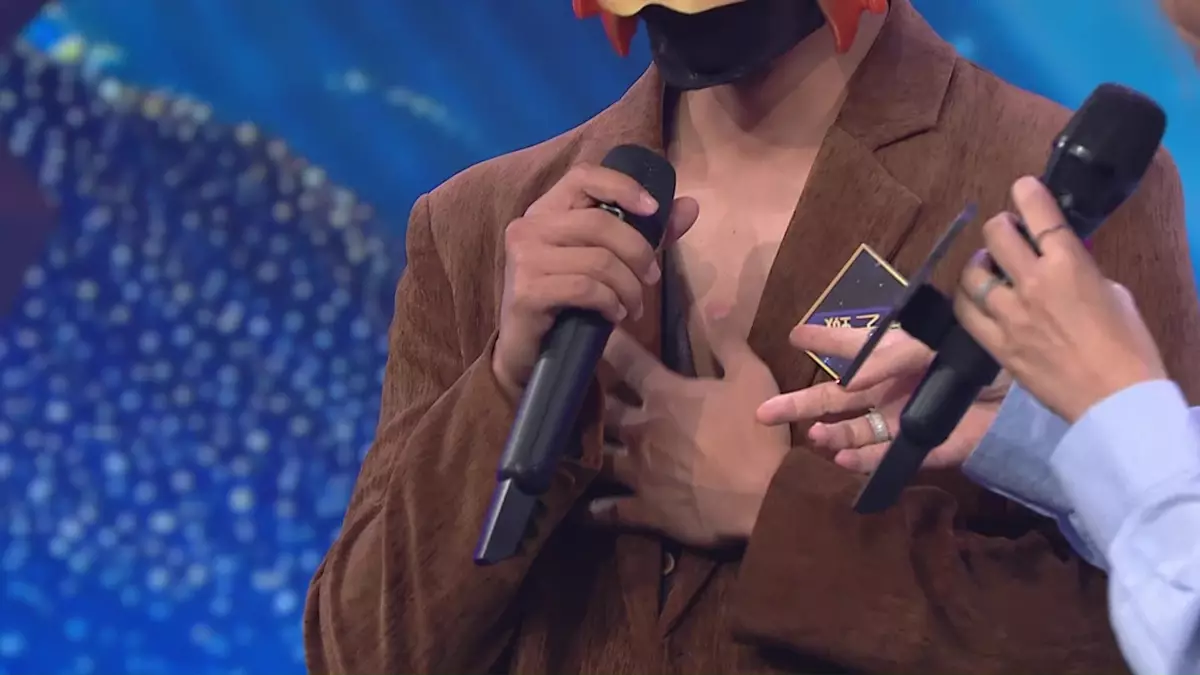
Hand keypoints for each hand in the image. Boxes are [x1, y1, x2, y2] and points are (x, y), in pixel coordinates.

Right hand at [493, 162, 700, 397]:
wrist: (529, 354)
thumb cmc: (568, 302)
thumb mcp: (607, 262)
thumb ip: (646, 233)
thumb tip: (690, 206)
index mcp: (546, 210)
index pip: (583, 176)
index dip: (622, 186)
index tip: (654, 210)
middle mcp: (528, 227)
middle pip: (599, 223)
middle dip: (639, 253)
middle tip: (652, 280)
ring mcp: (523, 258)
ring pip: (598, 260)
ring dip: (629, 287)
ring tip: (633, 306)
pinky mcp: (527, 291)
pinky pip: (586, 289)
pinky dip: (610, 302)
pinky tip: (614, 315)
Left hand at [587, 313, 789, 545]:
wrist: (762, 498)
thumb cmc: (756, 434)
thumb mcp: (753, 378)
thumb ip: (728, 342)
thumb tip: (712, 306)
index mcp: (665, 395)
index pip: (627, 360)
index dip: (608, 343)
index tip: (589, 330)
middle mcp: (641, 429)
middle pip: (603, 408)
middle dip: (587, 397)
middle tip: (571, 390)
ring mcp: (638, 470)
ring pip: (598, 456)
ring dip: (583, 450)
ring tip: (564, 446)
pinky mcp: (644, 507)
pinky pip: (610, 510)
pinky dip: (594, 509)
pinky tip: (580, 508)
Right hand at [757, 324, 1008, 472]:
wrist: (1030, 391)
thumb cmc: (981, 356)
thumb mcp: (933, 340)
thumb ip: (889, 356)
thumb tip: (848, 382)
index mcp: (893, 355)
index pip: (848, 345)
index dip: (821, 339)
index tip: (793, 335)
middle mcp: (892, 387)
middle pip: (837, 398)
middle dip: (799, 405)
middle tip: (761, 412)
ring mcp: (906, 418)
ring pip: (857, 431)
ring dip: (833, 435)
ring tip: (813, 439)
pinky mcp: (927, 446)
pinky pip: (889, 457)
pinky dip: (864, 461)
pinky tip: (842, 460)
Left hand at [954, 176, 1165, 422]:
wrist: (1116, 399)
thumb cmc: (1129, 346)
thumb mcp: (1115, 294)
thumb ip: (1082, 272)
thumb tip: (1064, 265)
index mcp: (1069, 264)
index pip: (1040, 214)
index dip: (1026, 194)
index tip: (1022, 187)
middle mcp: (1032, 283)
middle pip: (996, 235)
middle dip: (1000, 226)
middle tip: (1006, 232)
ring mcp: (1009, 315)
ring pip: (973, 274)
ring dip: (979, 264)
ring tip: (987, 266)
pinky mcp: (997, 344)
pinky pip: (965, 313)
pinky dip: (966, 299)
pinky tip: (973, 298)